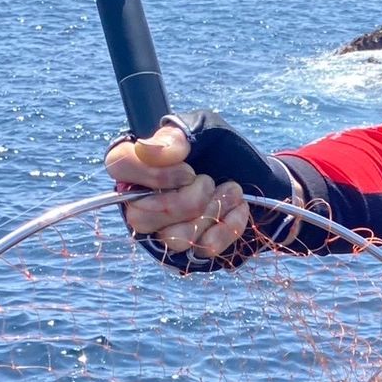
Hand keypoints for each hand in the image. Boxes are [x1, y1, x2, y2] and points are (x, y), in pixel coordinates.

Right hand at [105, 126, 250, 259]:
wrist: (262, 177)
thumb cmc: (225, 151)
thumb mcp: (205, 128)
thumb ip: (176, 135)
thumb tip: (147, 149)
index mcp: (138, 165)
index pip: (118, 167)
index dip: (153, 173)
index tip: (188, 171)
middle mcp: (141, 202)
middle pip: (140, 215)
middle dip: (188, 199)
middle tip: (210, 181)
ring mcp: (163, 232)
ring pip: (173, 238)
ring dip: (212, 211)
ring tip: (231, 191)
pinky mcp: (190, 253)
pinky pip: (203, 249)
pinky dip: (228, 226)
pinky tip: (238, 208)